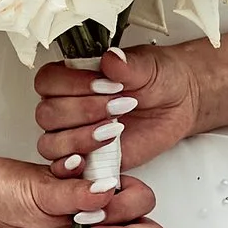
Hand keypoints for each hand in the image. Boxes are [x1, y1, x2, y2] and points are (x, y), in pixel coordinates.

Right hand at [32, 41, 207, 184]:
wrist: (180, 101)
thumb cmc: (159, 79)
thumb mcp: (148, 66)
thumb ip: (127, 64)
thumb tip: (112, 58)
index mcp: (72, 77)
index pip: (48, 81)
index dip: (72, 85)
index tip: (105, 84)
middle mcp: (67, 106)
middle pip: (47, 114)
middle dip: (83, 111)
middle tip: (119, 105)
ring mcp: (73, 134)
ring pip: (50, 143)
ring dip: (79, 139)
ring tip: (114, 130)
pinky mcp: (87, 158)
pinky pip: (62, 169)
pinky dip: (70, 167)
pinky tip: (89, 159)